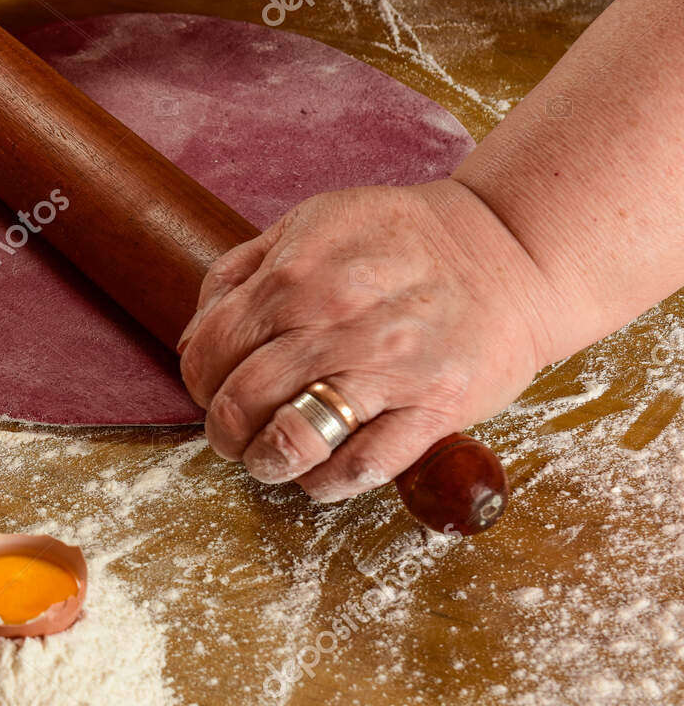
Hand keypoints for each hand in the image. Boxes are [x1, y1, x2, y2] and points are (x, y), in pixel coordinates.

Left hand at [176, 180, 561, 501]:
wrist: (513, 249)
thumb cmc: (401, 241)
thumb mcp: (310, 224)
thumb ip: (240, 274)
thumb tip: (193, 340)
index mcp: (297, 276)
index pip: (210, 350)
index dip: (199, 380)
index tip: (211, 388)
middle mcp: (337, 322)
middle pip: (240, 401)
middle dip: (223, 429)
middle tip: (234, 432)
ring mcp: (389, 368)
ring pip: (294, 440)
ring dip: (265, 461)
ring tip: (267, 458)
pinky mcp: (436, 407)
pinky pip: (362, 466)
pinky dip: (326, 482)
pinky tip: (318, 471)